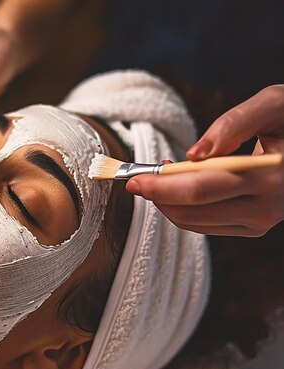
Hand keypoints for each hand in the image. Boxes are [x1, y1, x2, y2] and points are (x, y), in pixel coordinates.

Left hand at [126, 85, 283, 236]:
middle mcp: (268, 206)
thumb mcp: (272, 105)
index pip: (202, 188)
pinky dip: (183, 208)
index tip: (133, 177)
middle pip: (193, 210)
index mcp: (272, 175)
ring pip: (194, 222)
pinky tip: (179, 187)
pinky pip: (205, 225)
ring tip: (162, 176)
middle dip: (157, 196)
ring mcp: (262, 222)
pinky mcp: (254, 228)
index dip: (162, 185)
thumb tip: (194, 153)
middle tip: (136, 178)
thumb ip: (233, 124)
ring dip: (167, 202)